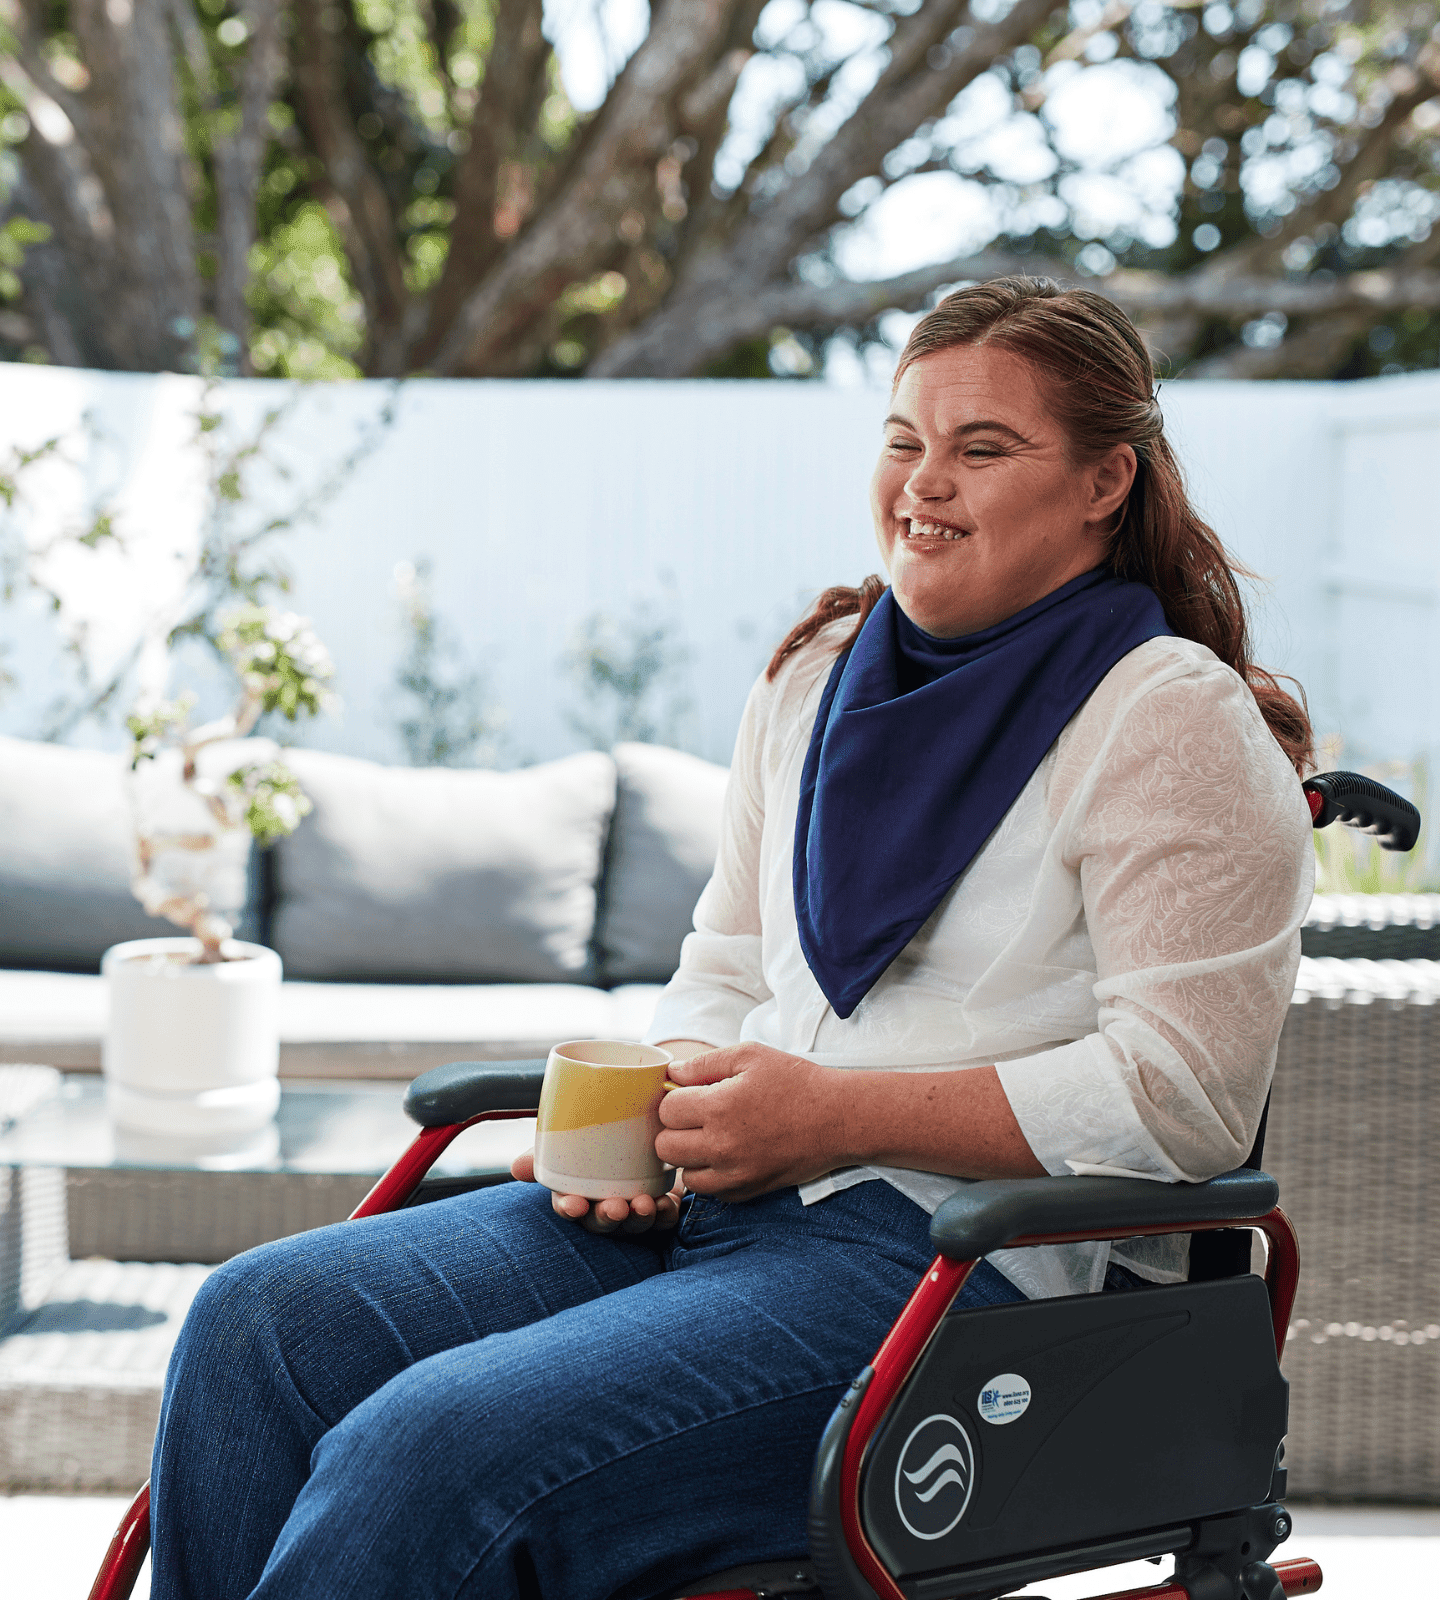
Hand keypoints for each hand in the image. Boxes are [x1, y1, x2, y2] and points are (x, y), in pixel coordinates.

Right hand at [509, 1148, 683, 1234]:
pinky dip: (665, 1215)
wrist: (650, 1129)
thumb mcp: (574, 1137)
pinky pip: (664, 1220)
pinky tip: (666, 1204)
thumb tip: (516, 1168)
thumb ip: (547, 1149)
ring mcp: (634, 1210)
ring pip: (633, 1224)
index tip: (573, 1204)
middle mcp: (605, 1206)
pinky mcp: (662, 1208)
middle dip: (606, 1217)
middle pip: (601, 1221)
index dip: (568, 1208)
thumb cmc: (604, 1139)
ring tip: (644, 1204)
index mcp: (579, 1192)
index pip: (568, 1206)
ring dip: (638, 1218)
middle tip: (614, 1207)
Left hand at [656, 1043, 847, 1200]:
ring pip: (683, 1174)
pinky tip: (728, 1155)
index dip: (676, 1098)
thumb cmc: (796, 1082)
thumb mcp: (751, 1055)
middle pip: (664, 1147)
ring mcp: (735, 1173)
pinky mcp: (748, 1191)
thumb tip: (672, 1074)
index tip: (691, 1094)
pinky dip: (711, 1176)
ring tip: (710, 1137)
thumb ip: (704, 1063)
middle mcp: (722, 1145)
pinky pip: (710, 1191)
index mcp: (720, 1107)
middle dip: (674, 1129)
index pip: (666, 1110)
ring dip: (689, 1157)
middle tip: (696, 1117)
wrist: (838, 1119)